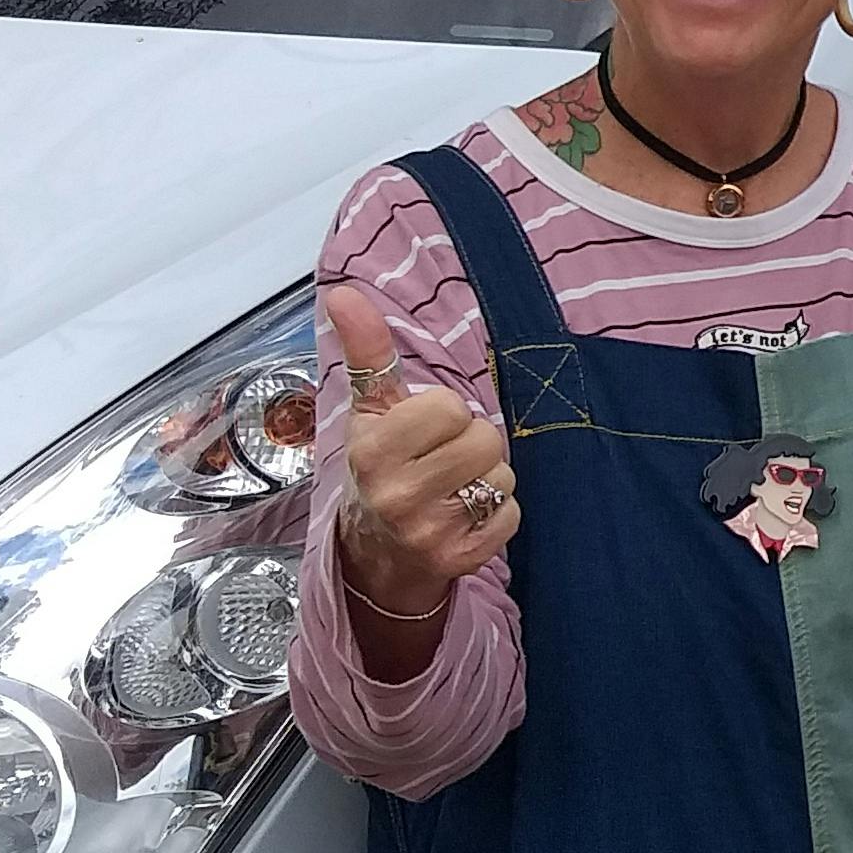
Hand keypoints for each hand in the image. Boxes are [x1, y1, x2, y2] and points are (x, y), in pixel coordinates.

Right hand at [323, 282, 520, 644]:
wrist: (376, 553)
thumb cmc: (382, 466)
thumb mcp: (370, 410)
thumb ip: (366, 351)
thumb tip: (341, 291)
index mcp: (371, 451)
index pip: (449, 407)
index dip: (445, 414)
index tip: (424, 431)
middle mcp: (396, 495)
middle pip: (485, 440)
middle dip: (472, 444)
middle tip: (443, 460)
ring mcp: (427, 533)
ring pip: (502, 478)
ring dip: (488, 478)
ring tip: (453, 488)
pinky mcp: (458, 561)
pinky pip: (511, 517)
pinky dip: (498, 514)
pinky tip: (465, 516)